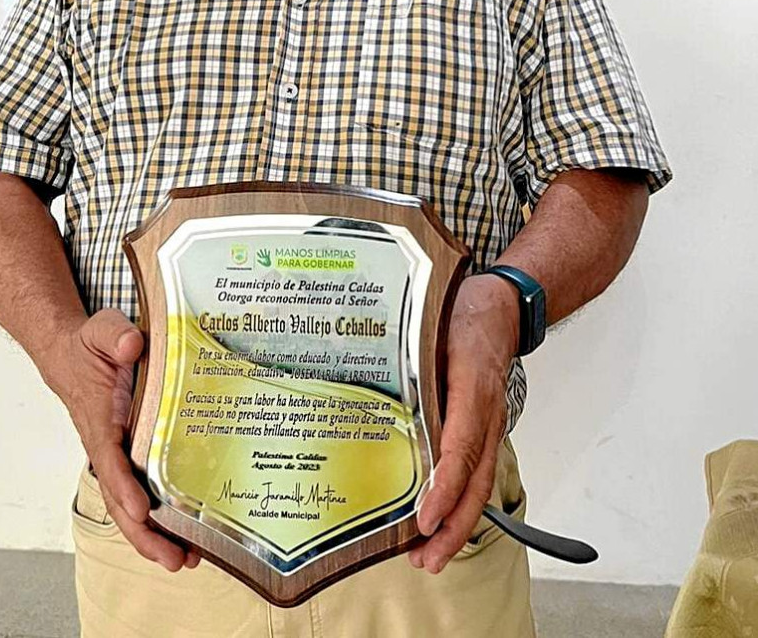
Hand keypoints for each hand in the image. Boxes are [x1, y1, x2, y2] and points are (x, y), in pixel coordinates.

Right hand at [42, 308, 199, 571]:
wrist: (71, 355)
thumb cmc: (90, 345)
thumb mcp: (102, 329)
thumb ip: (115, 336)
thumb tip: (131, 346)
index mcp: (100, 419)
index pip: (109, 460)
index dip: (124, 488)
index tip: (142, 510)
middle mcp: (106, 446)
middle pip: (120, 500)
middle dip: (144, 534)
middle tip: (175, 560)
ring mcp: (116, 456)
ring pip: (129, 506)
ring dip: (153, 536)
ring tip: (185, 561)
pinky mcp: (127, 457)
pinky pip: (139, 494)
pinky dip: (156, 520)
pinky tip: (182, 538)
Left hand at [410, 274, 517, 573]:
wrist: (499, 306)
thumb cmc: (462, 312)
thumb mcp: (433, 323)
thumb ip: (411, 351)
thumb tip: (365, 370)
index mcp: (473, 384)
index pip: (462, 444)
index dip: (445, 485)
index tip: (426, 516)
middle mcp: (485, 411)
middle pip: (476, 480)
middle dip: (453, 525)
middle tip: (425, 559)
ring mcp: (488, 423)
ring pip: (479, 483)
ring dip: (457, 524)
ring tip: (428, 556)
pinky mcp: (482, 428)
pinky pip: (476, 471)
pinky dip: (461, 503)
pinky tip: (438, 522)